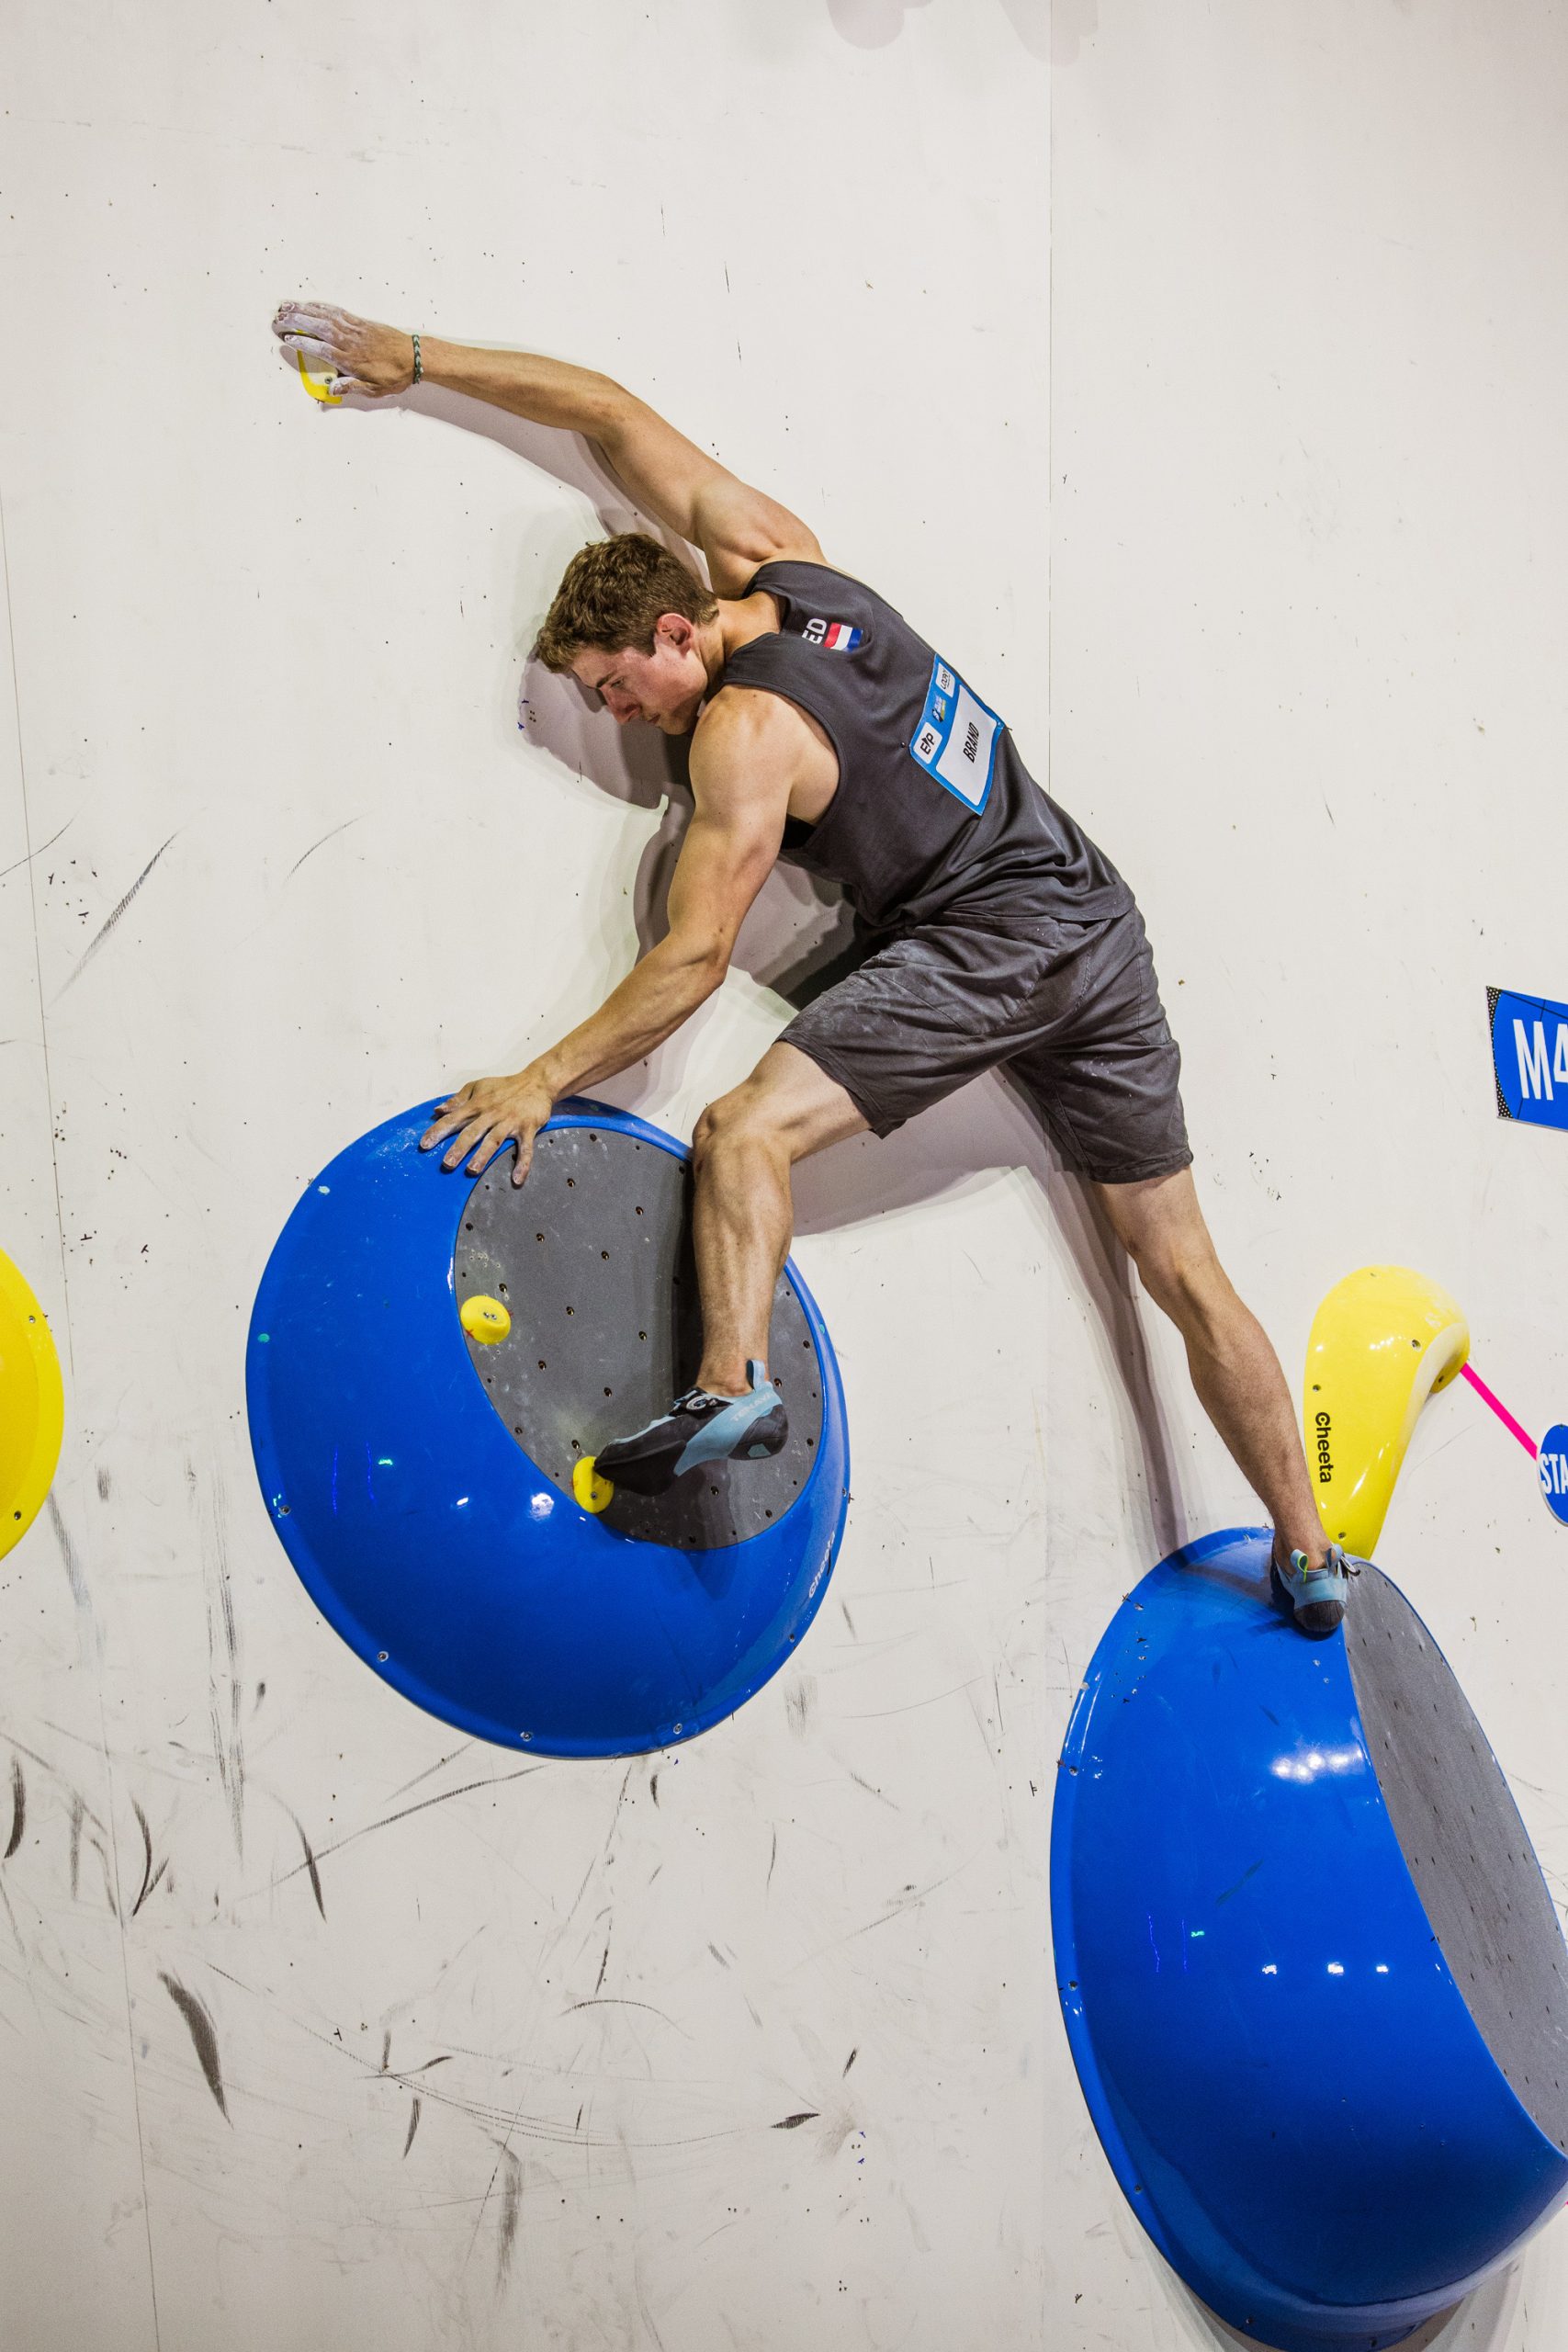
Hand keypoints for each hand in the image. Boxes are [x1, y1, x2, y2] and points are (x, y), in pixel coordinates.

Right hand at [272, 300, 415, 398]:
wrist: (414, 356)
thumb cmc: (395, 375)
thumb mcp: (374, 390)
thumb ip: (350, 388)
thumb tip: (331, 391)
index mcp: (350, 360)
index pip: (321, 348)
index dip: (303, 342)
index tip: (287, 338)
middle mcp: (349, 341)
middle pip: (318, 327)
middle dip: (296, 321)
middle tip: (278, 318)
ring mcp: (354, 329)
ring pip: (325, 316)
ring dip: (304, 310)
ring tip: (286, 306)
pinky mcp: (360, 322)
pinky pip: (337, 311)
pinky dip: (321, 306)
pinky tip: (310, 304)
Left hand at [419, 1069, 555, 1185]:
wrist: (537, 1082)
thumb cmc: (504, 1086)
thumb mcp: (478, 1087)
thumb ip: (458, 1100)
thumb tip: (438, 1110)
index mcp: (477, 1104)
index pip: (454, 1119)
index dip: (438, 1131)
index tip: (424, 1145)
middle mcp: (491, 1114)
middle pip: (472, 1132)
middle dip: (459, 1148)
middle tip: (447, 1164)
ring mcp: (510, 1121)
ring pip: (494, 1140)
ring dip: (483, 1155)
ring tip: (473, 1170)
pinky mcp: (528, 1128)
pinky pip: (525, 1148)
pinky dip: (522, 1164)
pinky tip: (517, 1179)